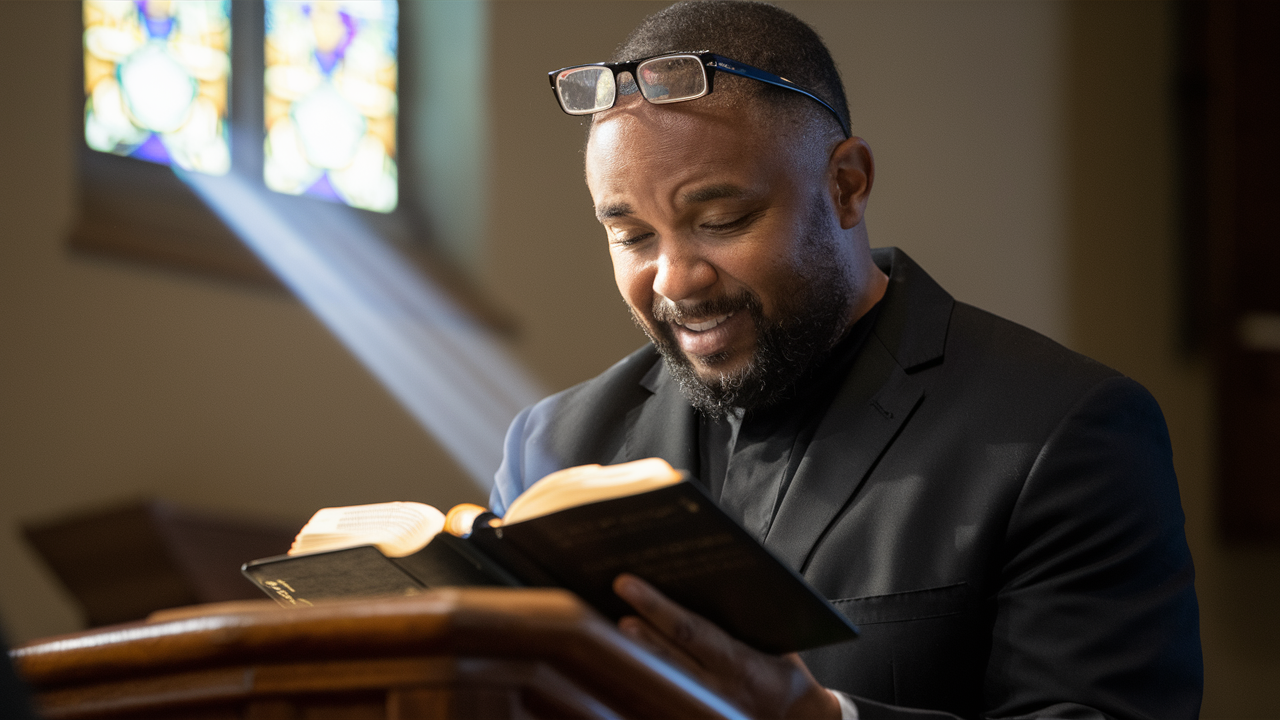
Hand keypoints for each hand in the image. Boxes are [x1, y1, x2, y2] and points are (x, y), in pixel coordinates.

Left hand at [613, 573, 840, 719]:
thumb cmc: (790, 681)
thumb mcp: (779, 644)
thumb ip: (748, 620)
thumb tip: (714, 586)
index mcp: (739, 664)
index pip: (689, 630)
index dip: (656, 606)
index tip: (628, 584)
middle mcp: (718, 689)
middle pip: (667, 653)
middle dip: (638, 625)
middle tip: (615, 598)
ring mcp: (705, 709)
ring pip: (661, 677)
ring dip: (637, 651)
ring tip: (618, 626)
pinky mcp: (698, 718)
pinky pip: (666, 697)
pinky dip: (649, 677)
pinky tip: (635, 662)